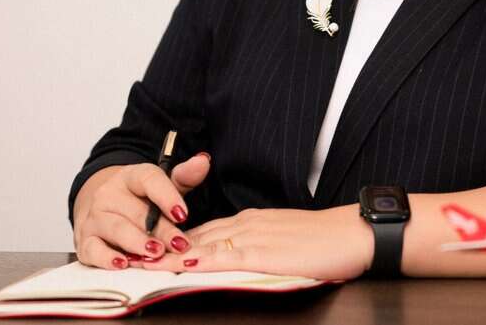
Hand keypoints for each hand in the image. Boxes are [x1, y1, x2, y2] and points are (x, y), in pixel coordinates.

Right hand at [72, 153, 210, 269]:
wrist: (103, 207)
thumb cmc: (139, 200)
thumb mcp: (162, 186)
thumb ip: (183, 177)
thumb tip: (203, 160)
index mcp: (131, 176)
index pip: (148, 179)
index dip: (167, 196)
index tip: (183, 214)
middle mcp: (109, 194)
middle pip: (137, 211)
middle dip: (160, 230)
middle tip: (179, 244)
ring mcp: (95, 217)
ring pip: (117, 229)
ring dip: (138, 243)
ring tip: (156, 253)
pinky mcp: (85, 240)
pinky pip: (94, 250)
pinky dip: (107, 258)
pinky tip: (123, 263)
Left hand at [151, 205, 374, 280]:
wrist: (352, 234)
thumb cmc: (326, 240)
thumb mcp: (286, 238)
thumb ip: (261, 246)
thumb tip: (241, 258)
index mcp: (251, 220)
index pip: (204, 231)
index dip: (175, 241)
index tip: (150, 249)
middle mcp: (246, 223)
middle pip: (195, 235)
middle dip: (163, 246)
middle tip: (132, 255)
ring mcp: (253, 236)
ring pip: (202, 244)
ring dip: (170, 254)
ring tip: (141, 262)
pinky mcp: (262, 252)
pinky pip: (224, 257)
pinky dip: (199, 260)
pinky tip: (181, 264)